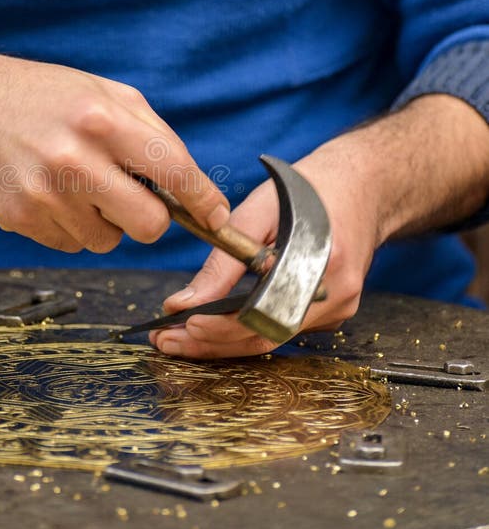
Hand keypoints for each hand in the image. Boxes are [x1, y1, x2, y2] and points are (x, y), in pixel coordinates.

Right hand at [0, 50, 229, 252]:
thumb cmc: (44, 96)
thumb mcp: (104, 92)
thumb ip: (152, 134)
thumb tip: (193, 187)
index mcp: (103, 120)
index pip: (174, 172)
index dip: (204, 200)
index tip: (218, 217)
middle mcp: (74, 159)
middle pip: (148, 225)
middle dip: (151, 218)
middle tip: (133, 197)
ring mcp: (44, 194)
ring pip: (107, 240)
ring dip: (104, 221)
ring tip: (77, 184)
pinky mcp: (18, 218)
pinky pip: (71, 244)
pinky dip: (71, 226)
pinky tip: (50, 193)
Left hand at [150, 136, 384, 358]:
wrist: (362, 185)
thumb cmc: (307, 191)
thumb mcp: (257, 211)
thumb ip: (222, 261)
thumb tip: (182, 303)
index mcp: (320, 264)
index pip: (263, 316)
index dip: (220, 327)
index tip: (183, 325)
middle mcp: (335, 295)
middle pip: (265, 338)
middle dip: (211, 343)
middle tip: (166, 340)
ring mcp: (338, 308)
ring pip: (272, 340)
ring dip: (223, 342)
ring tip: (179, 338)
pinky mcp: (333, 313)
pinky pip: (283, 330)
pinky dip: (246, 332)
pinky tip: (212, 328)